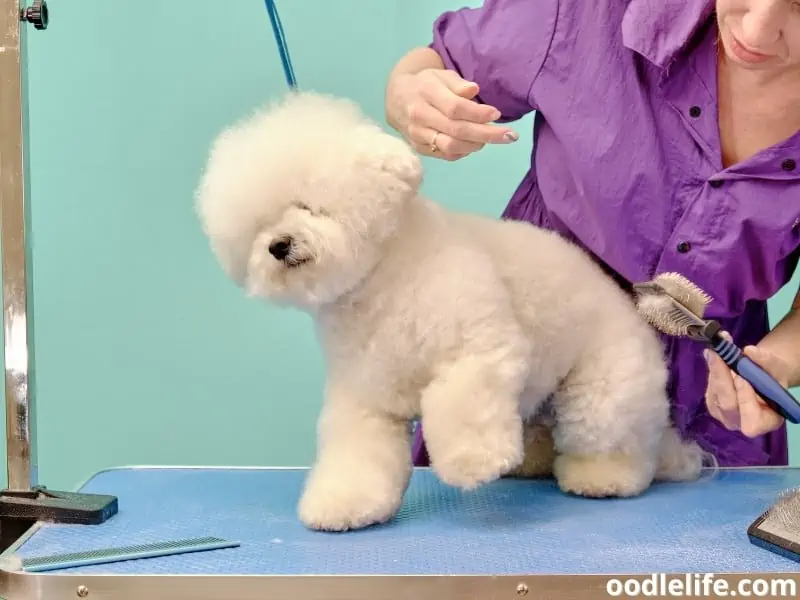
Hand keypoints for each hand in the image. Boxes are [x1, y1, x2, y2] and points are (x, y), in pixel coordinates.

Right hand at [387, 69, 519, 160]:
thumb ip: (457, 83)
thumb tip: (473, 90)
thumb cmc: (425, 84)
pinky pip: (446, 155)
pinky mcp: (419, 148)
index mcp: (425, 93)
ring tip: (493, 138)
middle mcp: (419, 116)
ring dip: (476, 145)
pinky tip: (476, 144)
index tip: (496, 114)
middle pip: (456, 130)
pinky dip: (465, 151)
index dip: (477, 113)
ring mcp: (417, 135)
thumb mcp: (440, 75)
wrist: (396, 99)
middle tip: (510, 136)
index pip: (454, 108)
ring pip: (450, 146)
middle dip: (486, 134)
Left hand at [705, 336, 789, 436]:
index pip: (752, 422)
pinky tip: (715, 358)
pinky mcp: (713, 404)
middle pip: (728, 406)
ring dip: (715, 371)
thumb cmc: (773, 376)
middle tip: (720, 356)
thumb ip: (766, 361)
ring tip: (718, 352)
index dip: (745, 401)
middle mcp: (743, 423)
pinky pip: (710, 388)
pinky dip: (712, 371)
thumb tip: (749, 352)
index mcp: (766, 421)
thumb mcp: (776, 367)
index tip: (741, 378)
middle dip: (723, 379)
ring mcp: (725, 415)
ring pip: (715, 396)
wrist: (762, 376)